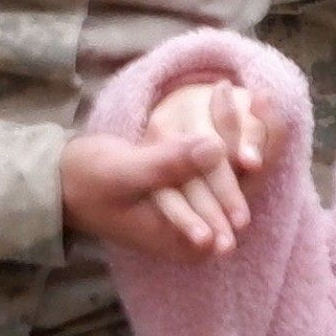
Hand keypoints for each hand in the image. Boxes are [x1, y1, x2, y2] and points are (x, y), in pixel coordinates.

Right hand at [68, 80, 274, 258]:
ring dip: (249, 132)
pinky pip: (223, 161)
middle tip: (268, 98)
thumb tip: (215, 149)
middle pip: (245, 189)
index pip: (237, 208)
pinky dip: (232, 131)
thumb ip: (168, 166)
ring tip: (263, 93)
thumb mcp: (124, 173)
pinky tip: (246, 97)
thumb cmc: (88, 182)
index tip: (267, 120)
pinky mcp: (194, 187)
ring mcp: (199, 209)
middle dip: (259, 143)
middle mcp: (202, 231)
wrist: (67, 183)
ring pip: (238, 173)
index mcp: (187, 242)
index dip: (256, 161)